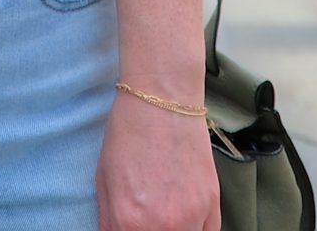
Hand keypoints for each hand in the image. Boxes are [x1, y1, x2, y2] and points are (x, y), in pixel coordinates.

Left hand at [96, 93, 220, 230]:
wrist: (161, 98)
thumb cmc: (128, 134)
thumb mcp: (104, 181)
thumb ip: (110, 222)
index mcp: (129, 221)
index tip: (131, 225)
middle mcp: (162, 226)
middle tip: (147, 217)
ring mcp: (191, 217)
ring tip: (165, 212)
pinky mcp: (212, 204)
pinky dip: (196, 229)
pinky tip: (185, 215)